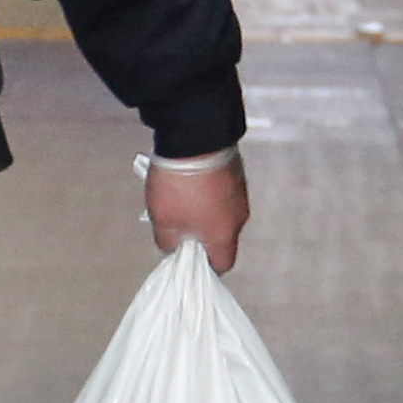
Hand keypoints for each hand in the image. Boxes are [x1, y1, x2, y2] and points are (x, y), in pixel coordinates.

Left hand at [145, 150, 249, 274]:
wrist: (195, 137)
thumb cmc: (179, 186)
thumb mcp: (163, 222)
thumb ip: (168, 243)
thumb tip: (174, 247)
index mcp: (224, 235)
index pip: (222, 264)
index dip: (204, 266)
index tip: (187, 258)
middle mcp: (239, 216)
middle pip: (222, 237)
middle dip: (201, 235)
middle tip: (177, 224)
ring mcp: (240, 191)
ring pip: (222, 212)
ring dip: (204, 211)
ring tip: (180, 198)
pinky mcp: (236, 171)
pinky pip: (223, 191)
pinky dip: (208, 192)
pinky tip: (189, 182)